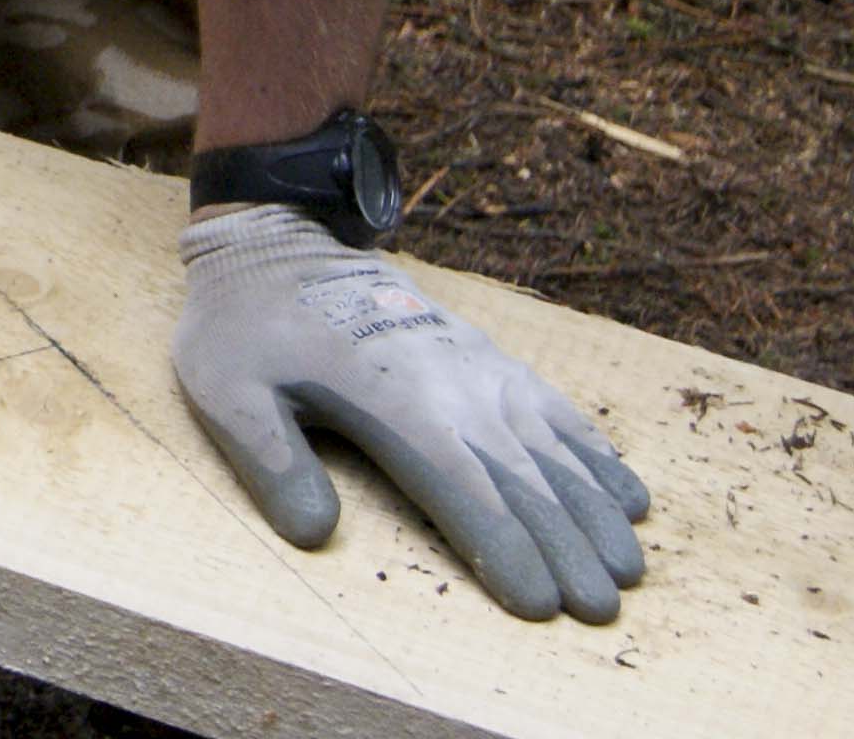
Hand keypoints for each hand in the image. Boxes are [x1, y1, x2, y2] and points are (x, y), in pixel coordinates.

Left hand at [173, 206, 648, 622]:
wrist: (278, 243)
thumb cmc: (246, 326)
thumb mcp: (225, 389)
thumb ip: (269, 460)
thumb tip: (315, 533)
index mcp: (389, 400)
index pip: (460, 487)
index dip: (504, 547)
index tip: (542, 605)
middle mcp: (450, 384)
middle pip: (521, 477)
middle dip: (567, 547)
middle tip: (604, 610)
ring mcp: (477, 366)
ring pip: (551, 447)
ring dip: (592, 509)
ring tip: (628, 568)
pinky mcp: (488, 355)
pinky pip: (556, 407)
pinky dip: (595, 451)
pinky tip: (626, 493)